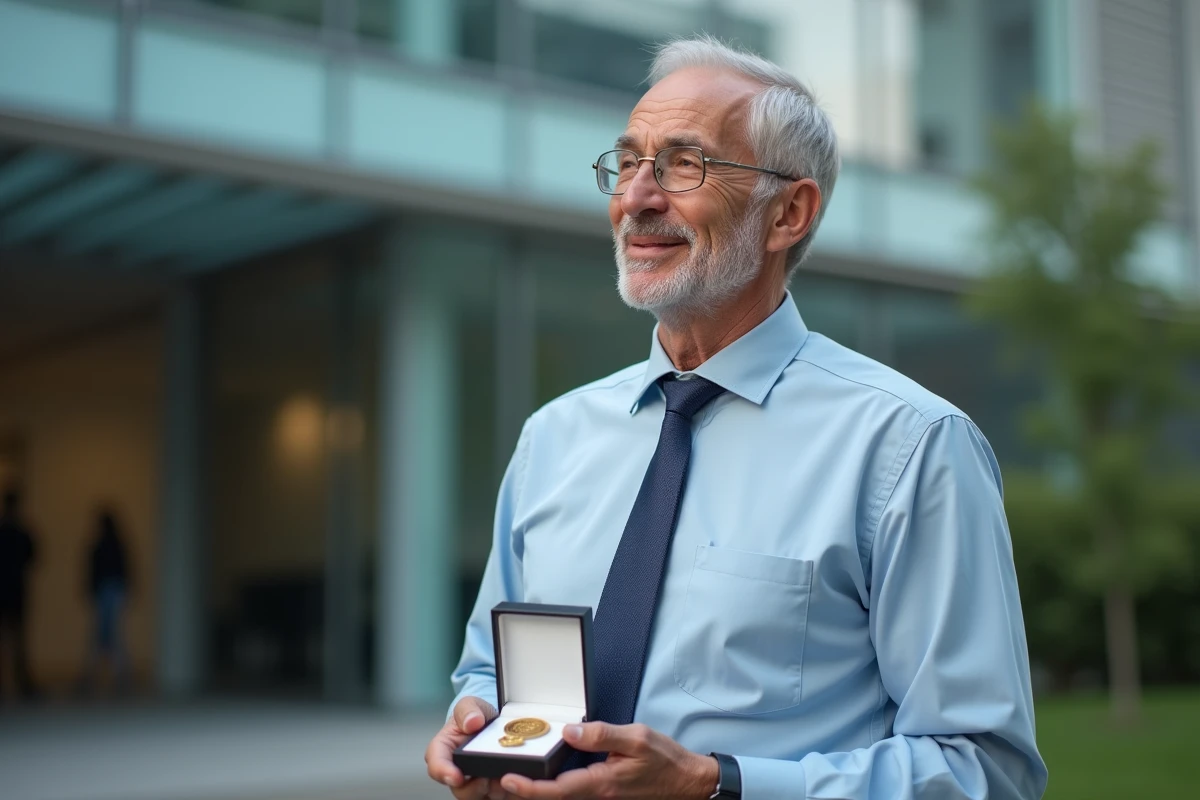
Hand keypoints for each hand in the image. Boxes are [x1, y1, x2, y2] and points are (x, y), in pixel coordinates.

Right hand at [425, 696, 511, 799]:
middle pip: (461, 790)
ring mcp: (476, 785)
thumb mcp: (470, 705)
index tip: (456, 776)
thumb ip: (468, 710)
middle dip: (475, 787)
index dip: (443, 772)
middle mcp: (458, 773)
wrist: (495, 724)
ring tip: (507, 777)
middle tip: (489, 778)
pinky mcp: (495, 791)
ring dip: (495, 791)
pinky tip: (521, 781)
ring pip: (482, 797)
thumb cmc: (476, 716)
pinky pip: (503, 797)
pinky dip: (512, 792)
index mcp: (444, 751)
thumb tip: (472, 722)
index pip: (436, 765)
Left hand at [498, 722, 718, 799]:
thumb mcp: (636, 737)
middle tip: (500, 778)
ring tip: (516, 777)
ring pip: (564, 797)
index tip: (508, 780)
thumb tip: (570, 732)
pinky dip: (556, 788)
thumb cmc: (664, 759)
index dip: (530, 788)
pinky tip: (546, 777)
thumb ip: (601, 734)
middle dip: (527, 792)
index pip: (558, 789)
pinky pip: (574, 794)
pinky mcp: (604, 794)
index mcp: (602, 782)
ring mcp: (600, 797)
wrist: (686, 782)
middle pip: (555, 797)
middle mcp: (598, 795)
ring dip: (540, 791)